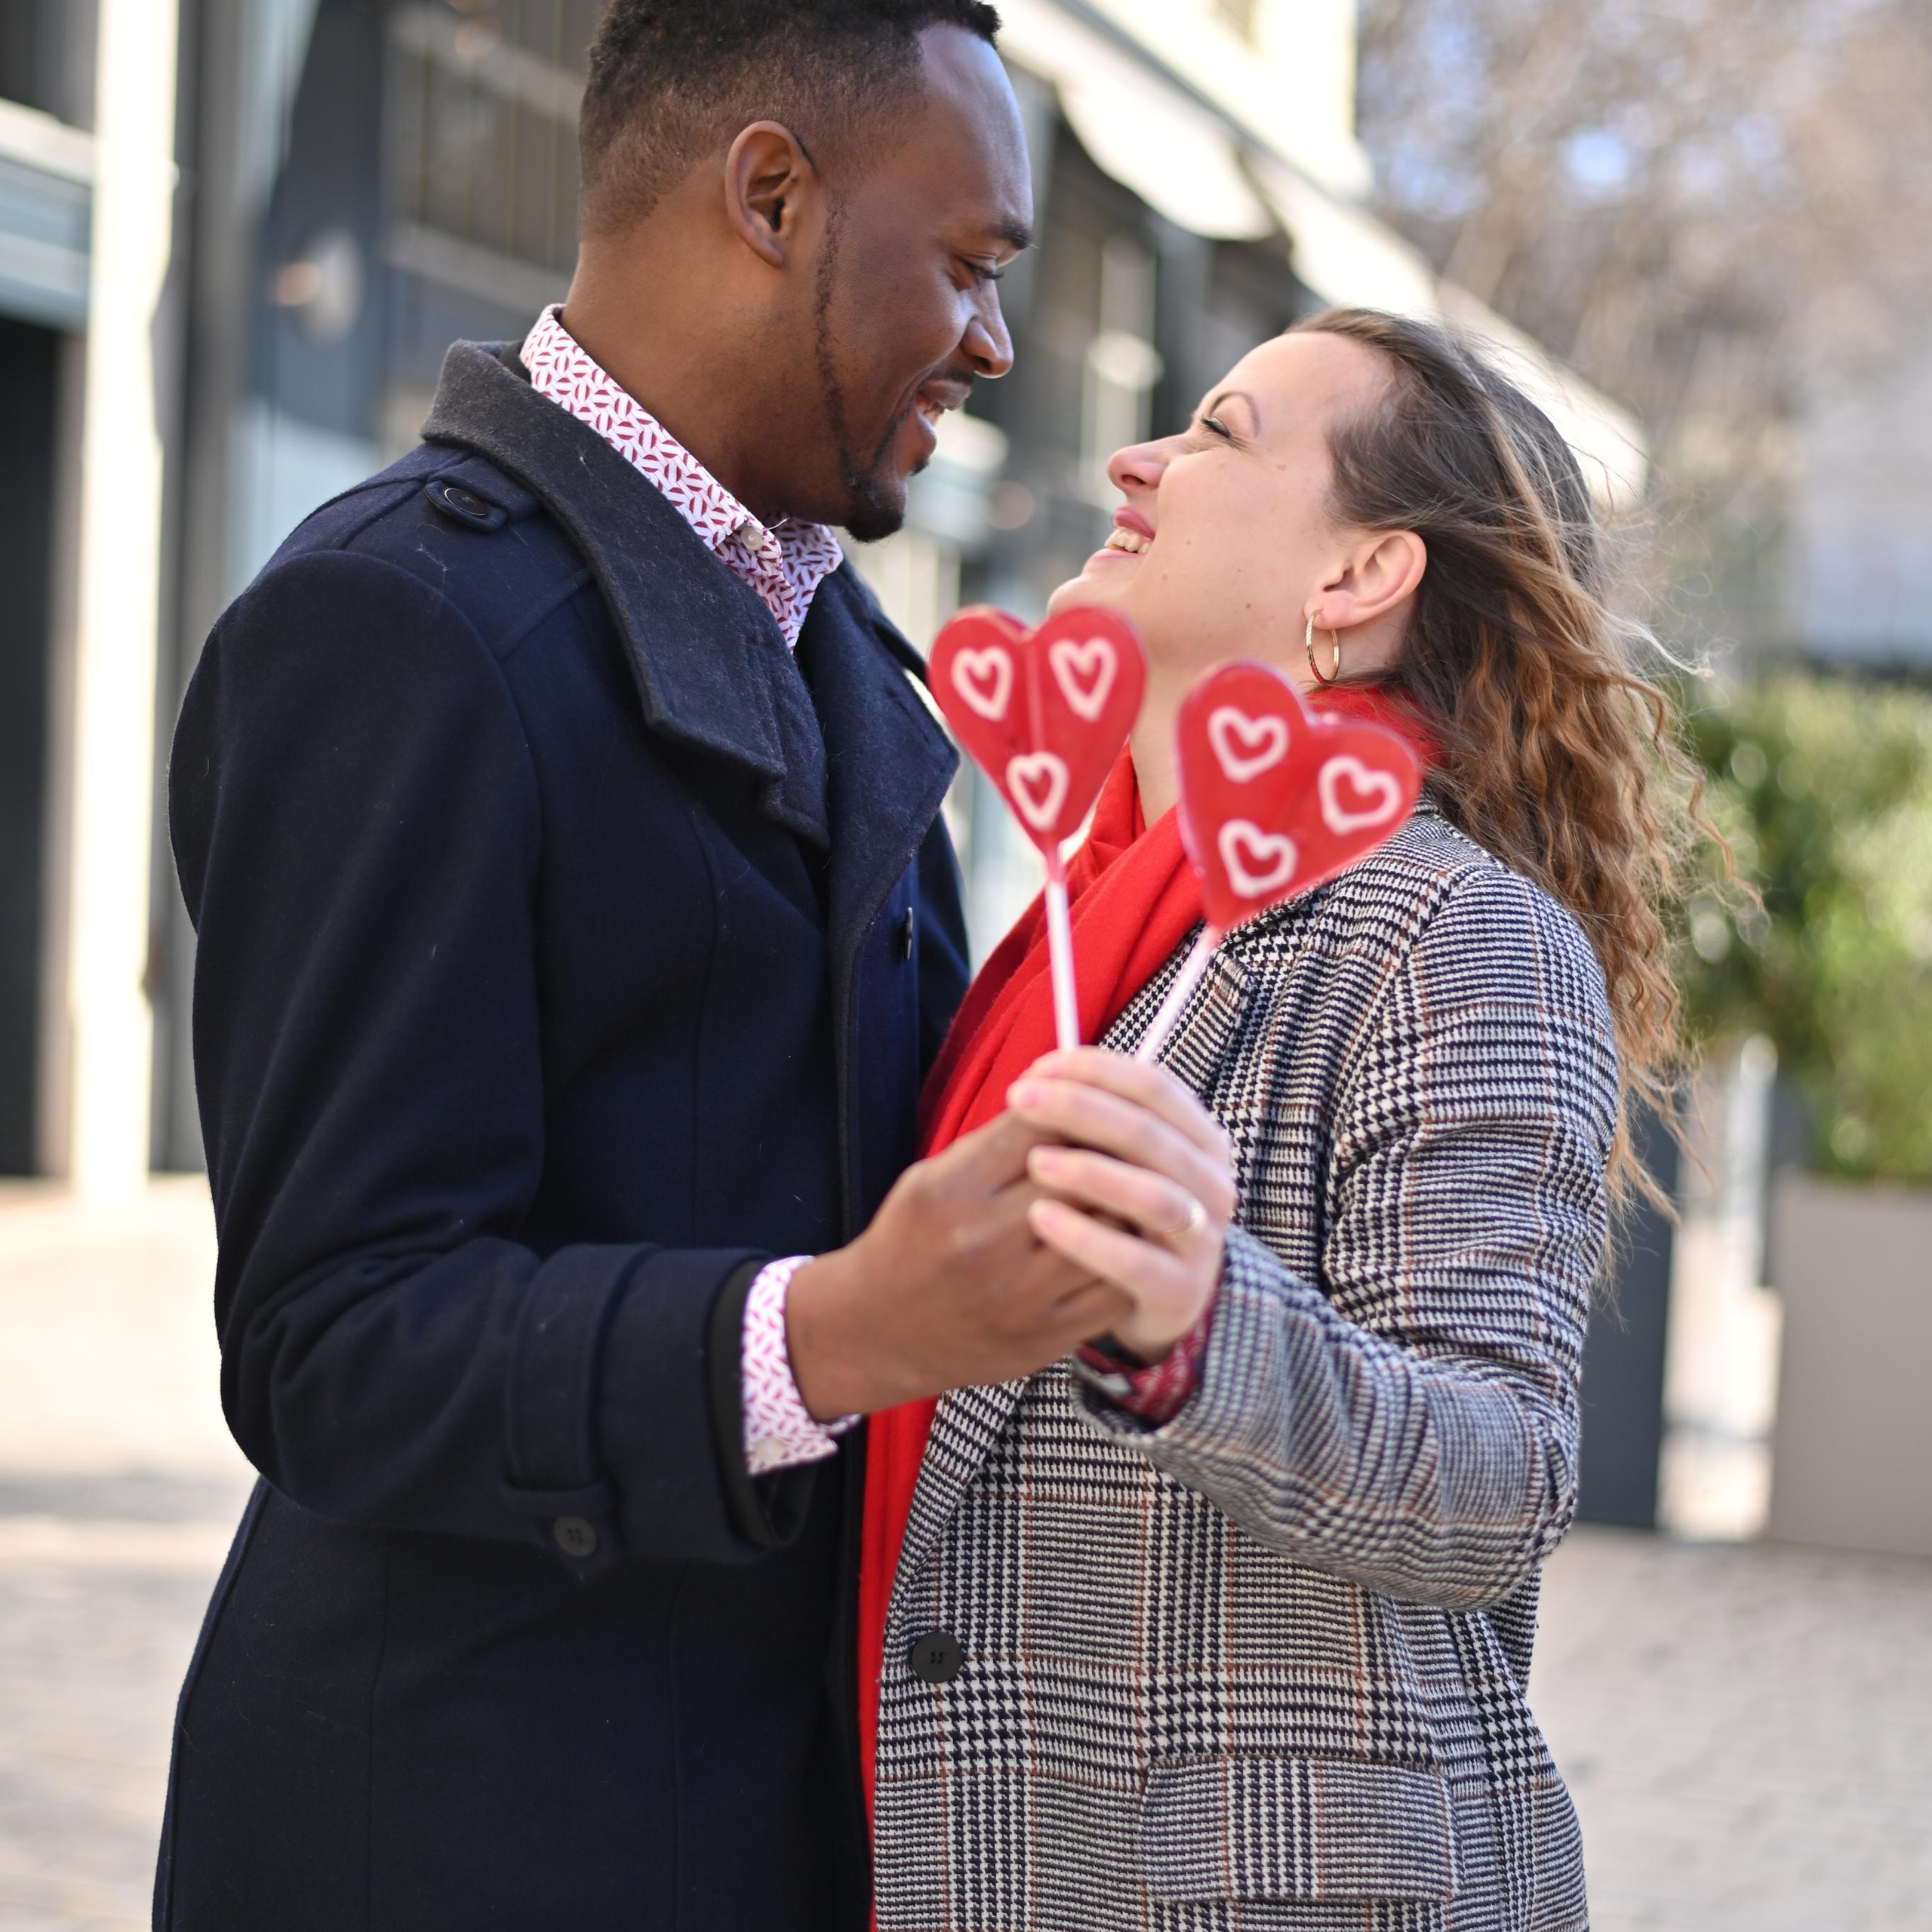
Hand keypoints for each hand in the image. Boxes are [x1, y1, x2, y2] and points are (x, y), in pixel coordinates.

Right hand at [784, 1111, 1132, 1418]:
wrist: (880, 1332)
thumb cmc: (911, 1243)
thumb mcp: (931, 1178)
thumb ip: (996, 1145)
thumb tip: (1068, 1102)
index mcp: (951, 1190)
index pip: (1039, 1127)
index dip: (1073, 1109)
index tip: (1086, 1106)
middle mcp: (982, 1241)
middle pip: (1080, 1176)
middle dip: (1106, 1155)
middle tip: (1122, 1147)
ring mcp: (1017, 1294)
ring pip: (1107, 1230)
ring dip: (1123, 1207)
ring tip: (1128, 1194)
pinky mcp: (1044, 1335)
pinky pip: (1113, 1290)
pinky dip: (1125, 1262)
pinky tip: (1121, 1246)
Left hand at [1004, 1048, 1234, 1361]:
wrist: (1153, 1303)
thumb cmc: (1121, 1216)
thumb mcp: (1116, 1161)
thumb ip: (1091, 1121)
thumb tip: (1036, 1079)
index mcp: (1200, 1139)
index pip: (1154, 1086)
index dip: (1095, 1070)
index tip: (1036, 1070)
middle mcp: (1212, 1185)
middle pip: (1149, 1133)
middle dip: (1081, 1108)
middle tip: (1021, 1099)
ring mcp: (1202, 1240)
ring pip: (1153, 1196)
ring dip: (1091, 1172)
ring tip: (1035, 1162)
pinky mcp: (1179, 1291)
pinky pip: (1134, 1261)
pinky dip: (1086, 1236)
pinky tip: (1042, 1217)